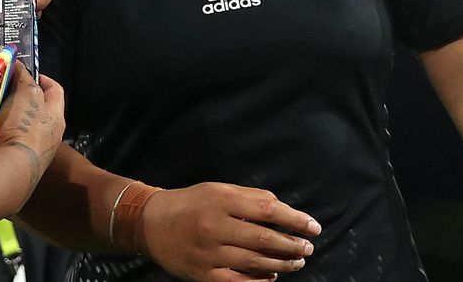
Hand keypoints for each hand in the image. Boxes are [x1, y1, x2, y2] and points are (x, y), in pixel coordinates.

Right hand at [0, 62, 66, 193]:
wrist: (10, 171)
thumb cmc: (25, 130)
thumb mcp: (27, 94)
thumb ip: (23, 77)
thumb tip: (18, 63)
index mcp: (55, 118)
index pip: (53, 89)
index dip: (39, 77)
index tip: (22, 71)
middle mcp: (43, 134)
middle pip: (24, 106)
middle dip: (4, 97)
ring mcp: (25, 148)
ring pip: (4, 123)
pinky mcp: (7, 159)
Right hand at [140, 183, 321, 281]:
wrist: (149, 223)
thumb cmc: (190, 203)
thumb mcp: (217, 189)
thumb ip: (249, 197)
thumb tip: (283, 210)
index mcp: (221, 201)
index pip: (268, 210)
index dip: (296, 220)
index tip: (314, 227)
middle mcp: (214, 227)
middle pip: (264, 239)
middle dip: (292, 246)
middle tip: (307, 249)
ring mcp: (207, 253)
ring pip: (254, 263)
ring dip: (280, 264)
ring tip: (296, 262)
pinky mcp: (201, 274)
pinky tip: (271, 278)